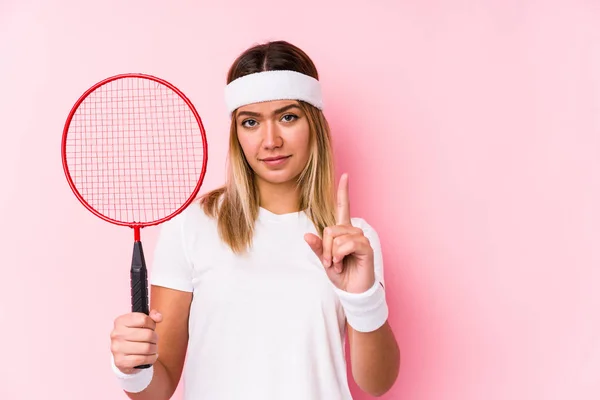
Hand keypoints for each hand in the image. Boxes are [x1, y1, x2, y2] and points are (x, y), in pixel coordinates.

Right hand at [110, 310, 161, 374]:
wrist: (123, 356)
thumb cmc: (134, 336)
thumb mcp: (141, 323)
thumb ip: (152, 316)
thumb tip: (159, 317)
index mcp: (120, 321)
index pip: (144, 319)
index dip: (152, 324)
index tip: (151, 328)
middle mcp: (116, 334)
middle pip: (147, 334)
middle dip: (155, 338)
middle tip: (154, 340)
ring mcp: (117, 349)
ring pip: (147, 348)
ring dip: (154, 349)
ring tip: (153, 348)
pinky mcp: (120, 362)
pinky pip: (143, 359)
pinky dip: (151, 358)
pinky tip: (151, 356)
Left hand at [304, 173, 375, 292]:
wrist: (353, 291)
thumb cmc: (341, 275)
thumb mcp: (325, 260)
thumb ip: (317, 247)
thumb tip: (306, 235)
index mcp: (343, 231)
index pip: (344, 207)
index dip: (343, 192)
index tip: (345, 175)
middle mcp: (353, 231)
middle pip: (329, 229)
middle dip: (326, 248)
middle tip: (331, 262)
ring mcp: (360, 238)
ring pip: (336, 238)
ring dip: (333, 255)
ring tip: (339, 265)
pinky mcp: (365, 247)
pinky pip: (346, 244)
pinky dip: (340, 256)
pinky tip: (344, 265)